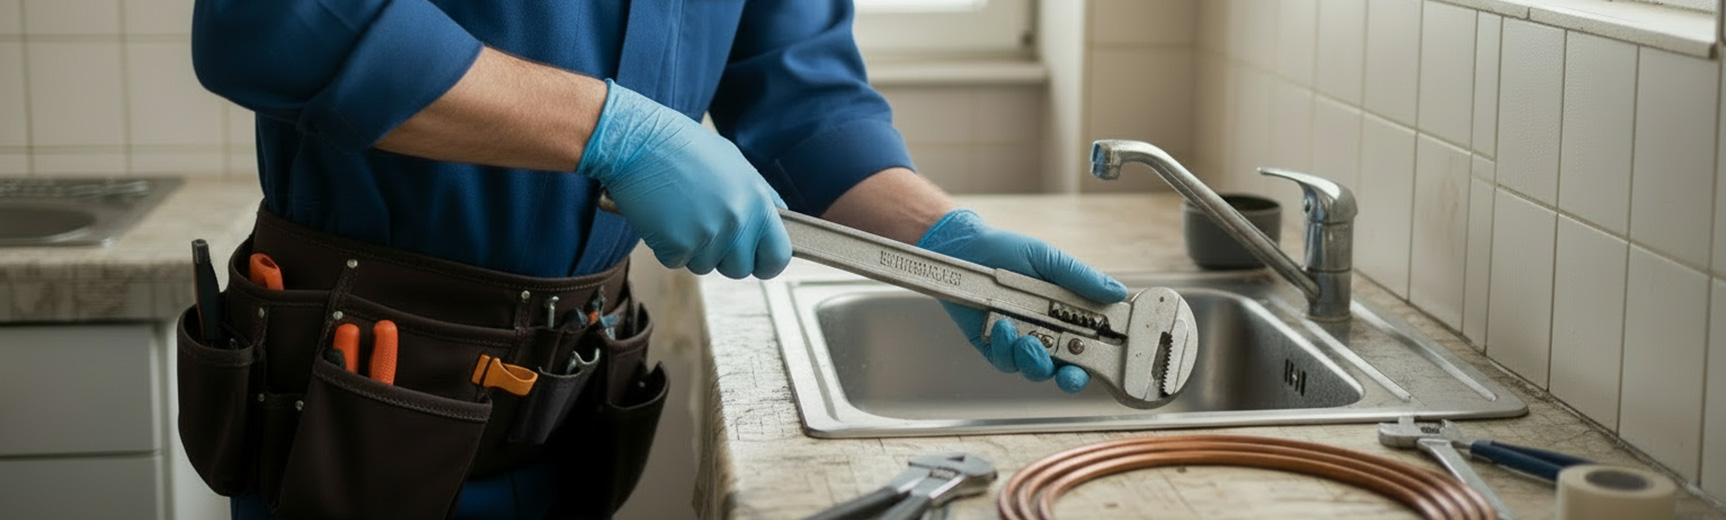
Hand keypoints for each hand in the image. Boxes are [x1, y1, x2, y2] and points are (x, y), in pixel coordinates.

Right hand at [576, 80, 790, 278]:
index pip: (778, 255)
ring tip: (680, 212)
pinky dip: (666, 246)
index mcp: (757, 201)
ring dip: (692, 248)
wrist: (637, 140)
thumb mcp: (734, 163)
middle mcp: (738, 220)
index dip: (765, 262)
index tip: (754, 260)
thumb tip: (780, 218)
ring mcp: (708, 235)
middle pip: (740, 268)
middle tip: (704, 228)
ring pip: (705, 266)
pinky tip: (662, 217)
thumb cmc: (683, 147)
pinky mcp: (677, 245)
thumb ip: (759, 196)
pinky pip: (676, 262)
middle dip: (723, 257)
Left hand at [917, 209, 1127, 392]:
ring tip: (1028, 339)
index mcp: (1067, 315)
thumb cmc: (1008, 251)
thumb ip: (1081, 278)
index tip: (1096, 364)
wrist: (964, 248)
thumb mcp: (1049, 259)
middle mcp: (1046, 333)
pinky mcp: (993, 347)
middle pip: (1065, 370)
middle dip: (1069, 377)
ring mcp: (1019, 342)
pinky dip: (1006, 349)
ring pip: (1035, 370)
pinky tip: (1003, 326)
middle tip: (1068, 371)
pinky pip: (1004, 361)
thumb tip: (1118, 292)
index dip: (1095, 364)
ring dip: (1035, 360)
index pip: (1089, 348)